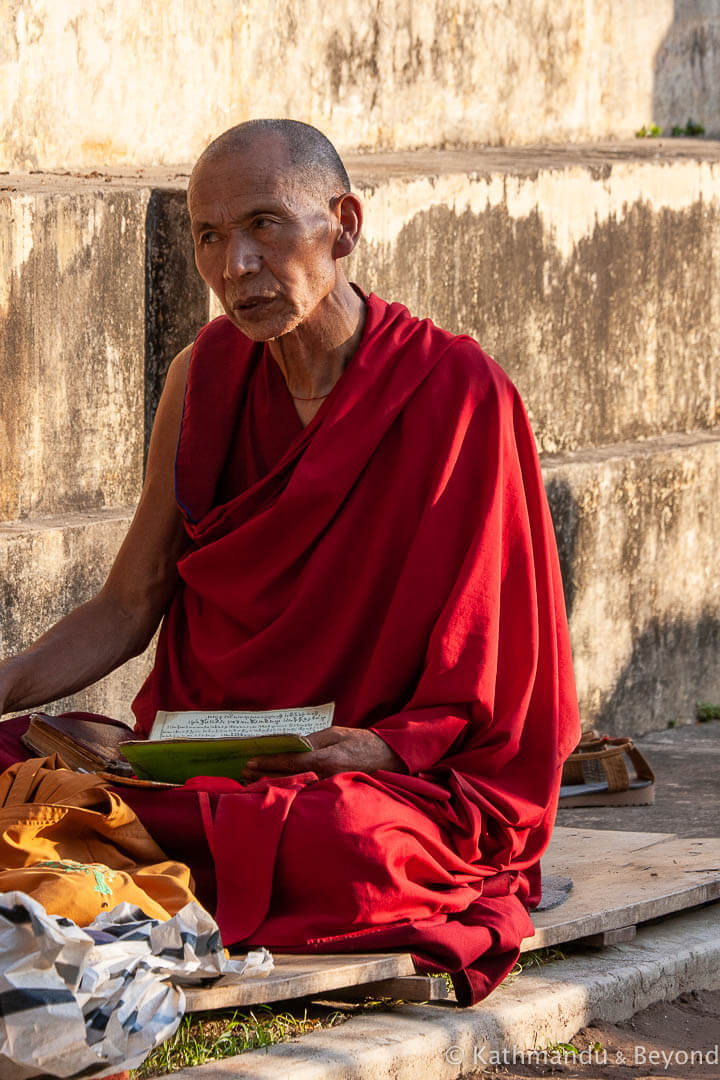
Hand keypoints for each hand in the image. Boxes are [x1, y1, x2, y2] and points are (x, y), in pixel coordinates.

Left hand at [243, 726, 404, 780]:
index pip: (291, 762)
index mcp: (327, 758)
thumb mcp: (337, 733)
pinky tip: (274, 788)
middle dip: (264, 775)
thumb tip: (290, 745)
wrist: (389, 758)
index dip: (269, 762)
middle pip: (288, 779)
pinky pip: (305, 794)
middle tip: (245, 772)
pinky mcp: (331, 795)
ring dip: (272, 784)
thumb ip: (313, 740)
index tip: (251, 760)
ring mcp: (329, 788)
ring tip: (253, 781)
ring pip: (294, 789)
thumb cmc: (362, 742)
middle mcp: (326, 776)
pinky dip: (288, 790)